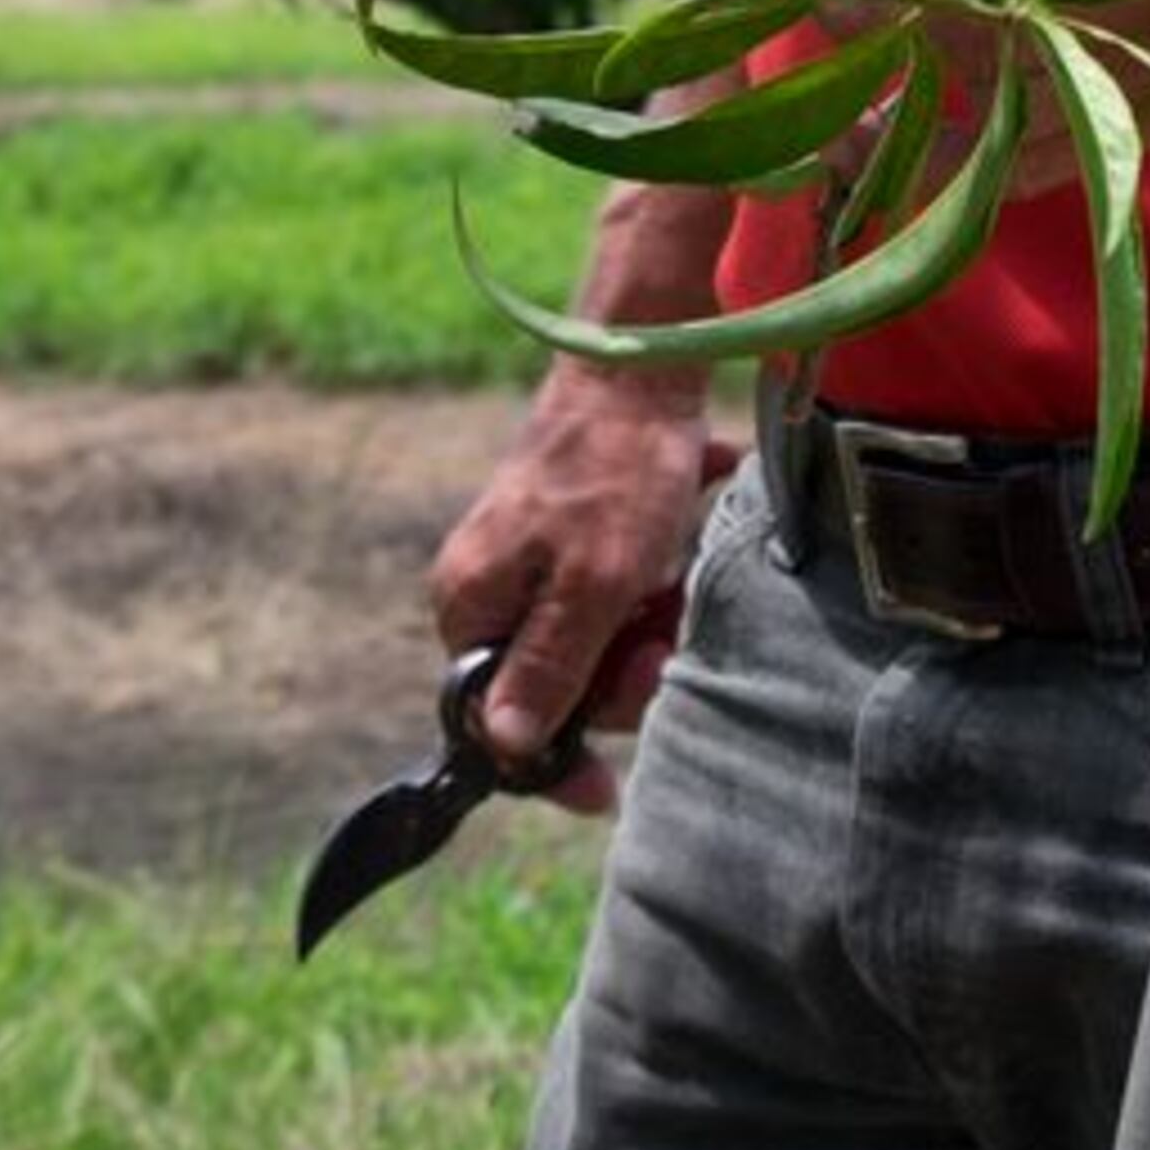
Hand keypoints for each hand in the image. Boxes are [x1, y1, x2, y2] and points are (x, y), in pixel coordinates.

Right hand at [430, 182, 741, 780]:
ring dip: (647, 625)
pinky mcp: (573, 537)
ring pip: (593, 640)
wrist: (643, 365)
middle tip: (663, 639)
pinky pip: (612, 595)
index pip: (493, 717)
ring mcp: (530, 561)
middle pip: (552, 682)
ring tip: (677, 581)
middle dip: (618, 672)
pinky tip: (680, 547)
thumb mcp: (593, 585)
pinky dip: (653, 586)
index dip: (553, 755)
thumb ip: (551, 668)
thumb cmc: (615, 474)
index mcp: (470, 603)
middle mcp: (488, 587)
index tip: (606, 784)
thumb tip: (504, 747)